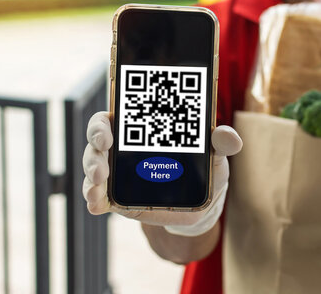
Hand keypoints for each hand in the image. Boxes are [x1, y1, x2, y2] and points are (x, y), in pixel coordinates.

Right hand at [82, 112, 241, 234]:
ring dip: (92, 171)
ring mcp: (118, 174)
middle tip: (104, 147)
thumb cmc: (205, 169)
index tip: (110, 124)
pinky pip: (99, 197)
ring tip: (99, 182)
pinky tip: (96, 203)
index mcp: (144, 130)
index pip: (116, 116)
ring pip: (94, 166)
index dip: (107, 118)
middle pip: (98, 137)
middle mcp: (125, 148)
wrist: (202, 204)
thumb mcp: (215, 154)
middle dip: (96, 141)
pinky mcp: (118, 199)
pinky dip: (93, 199)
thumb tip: (229, 136)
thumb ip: (221, 142)